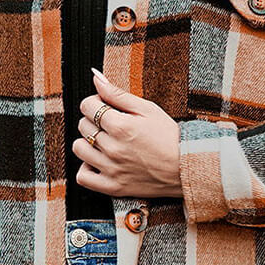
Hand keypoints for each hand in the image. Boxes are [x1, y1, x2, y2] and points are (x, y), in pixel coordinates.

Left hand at [72, 67, 183, 199]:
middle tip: (110, 124)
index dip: (94, 102)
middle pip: (83, 125)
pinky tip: (98, 161)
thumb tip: (95, 77)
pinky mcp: (112, 187)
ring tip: (104, 142)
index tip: (105, 107)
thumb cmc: (169, 137)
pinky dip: (86, 168)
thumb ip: (118, 94)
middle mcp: (113, 148)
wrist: (185, 168)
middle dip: (93, 120)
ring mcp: (111, 169)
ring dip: (87, 142)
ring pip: (79, 149)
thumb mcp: (148, 109)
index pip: (87, 106)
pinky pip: (83, 177)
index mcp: (121, 126)